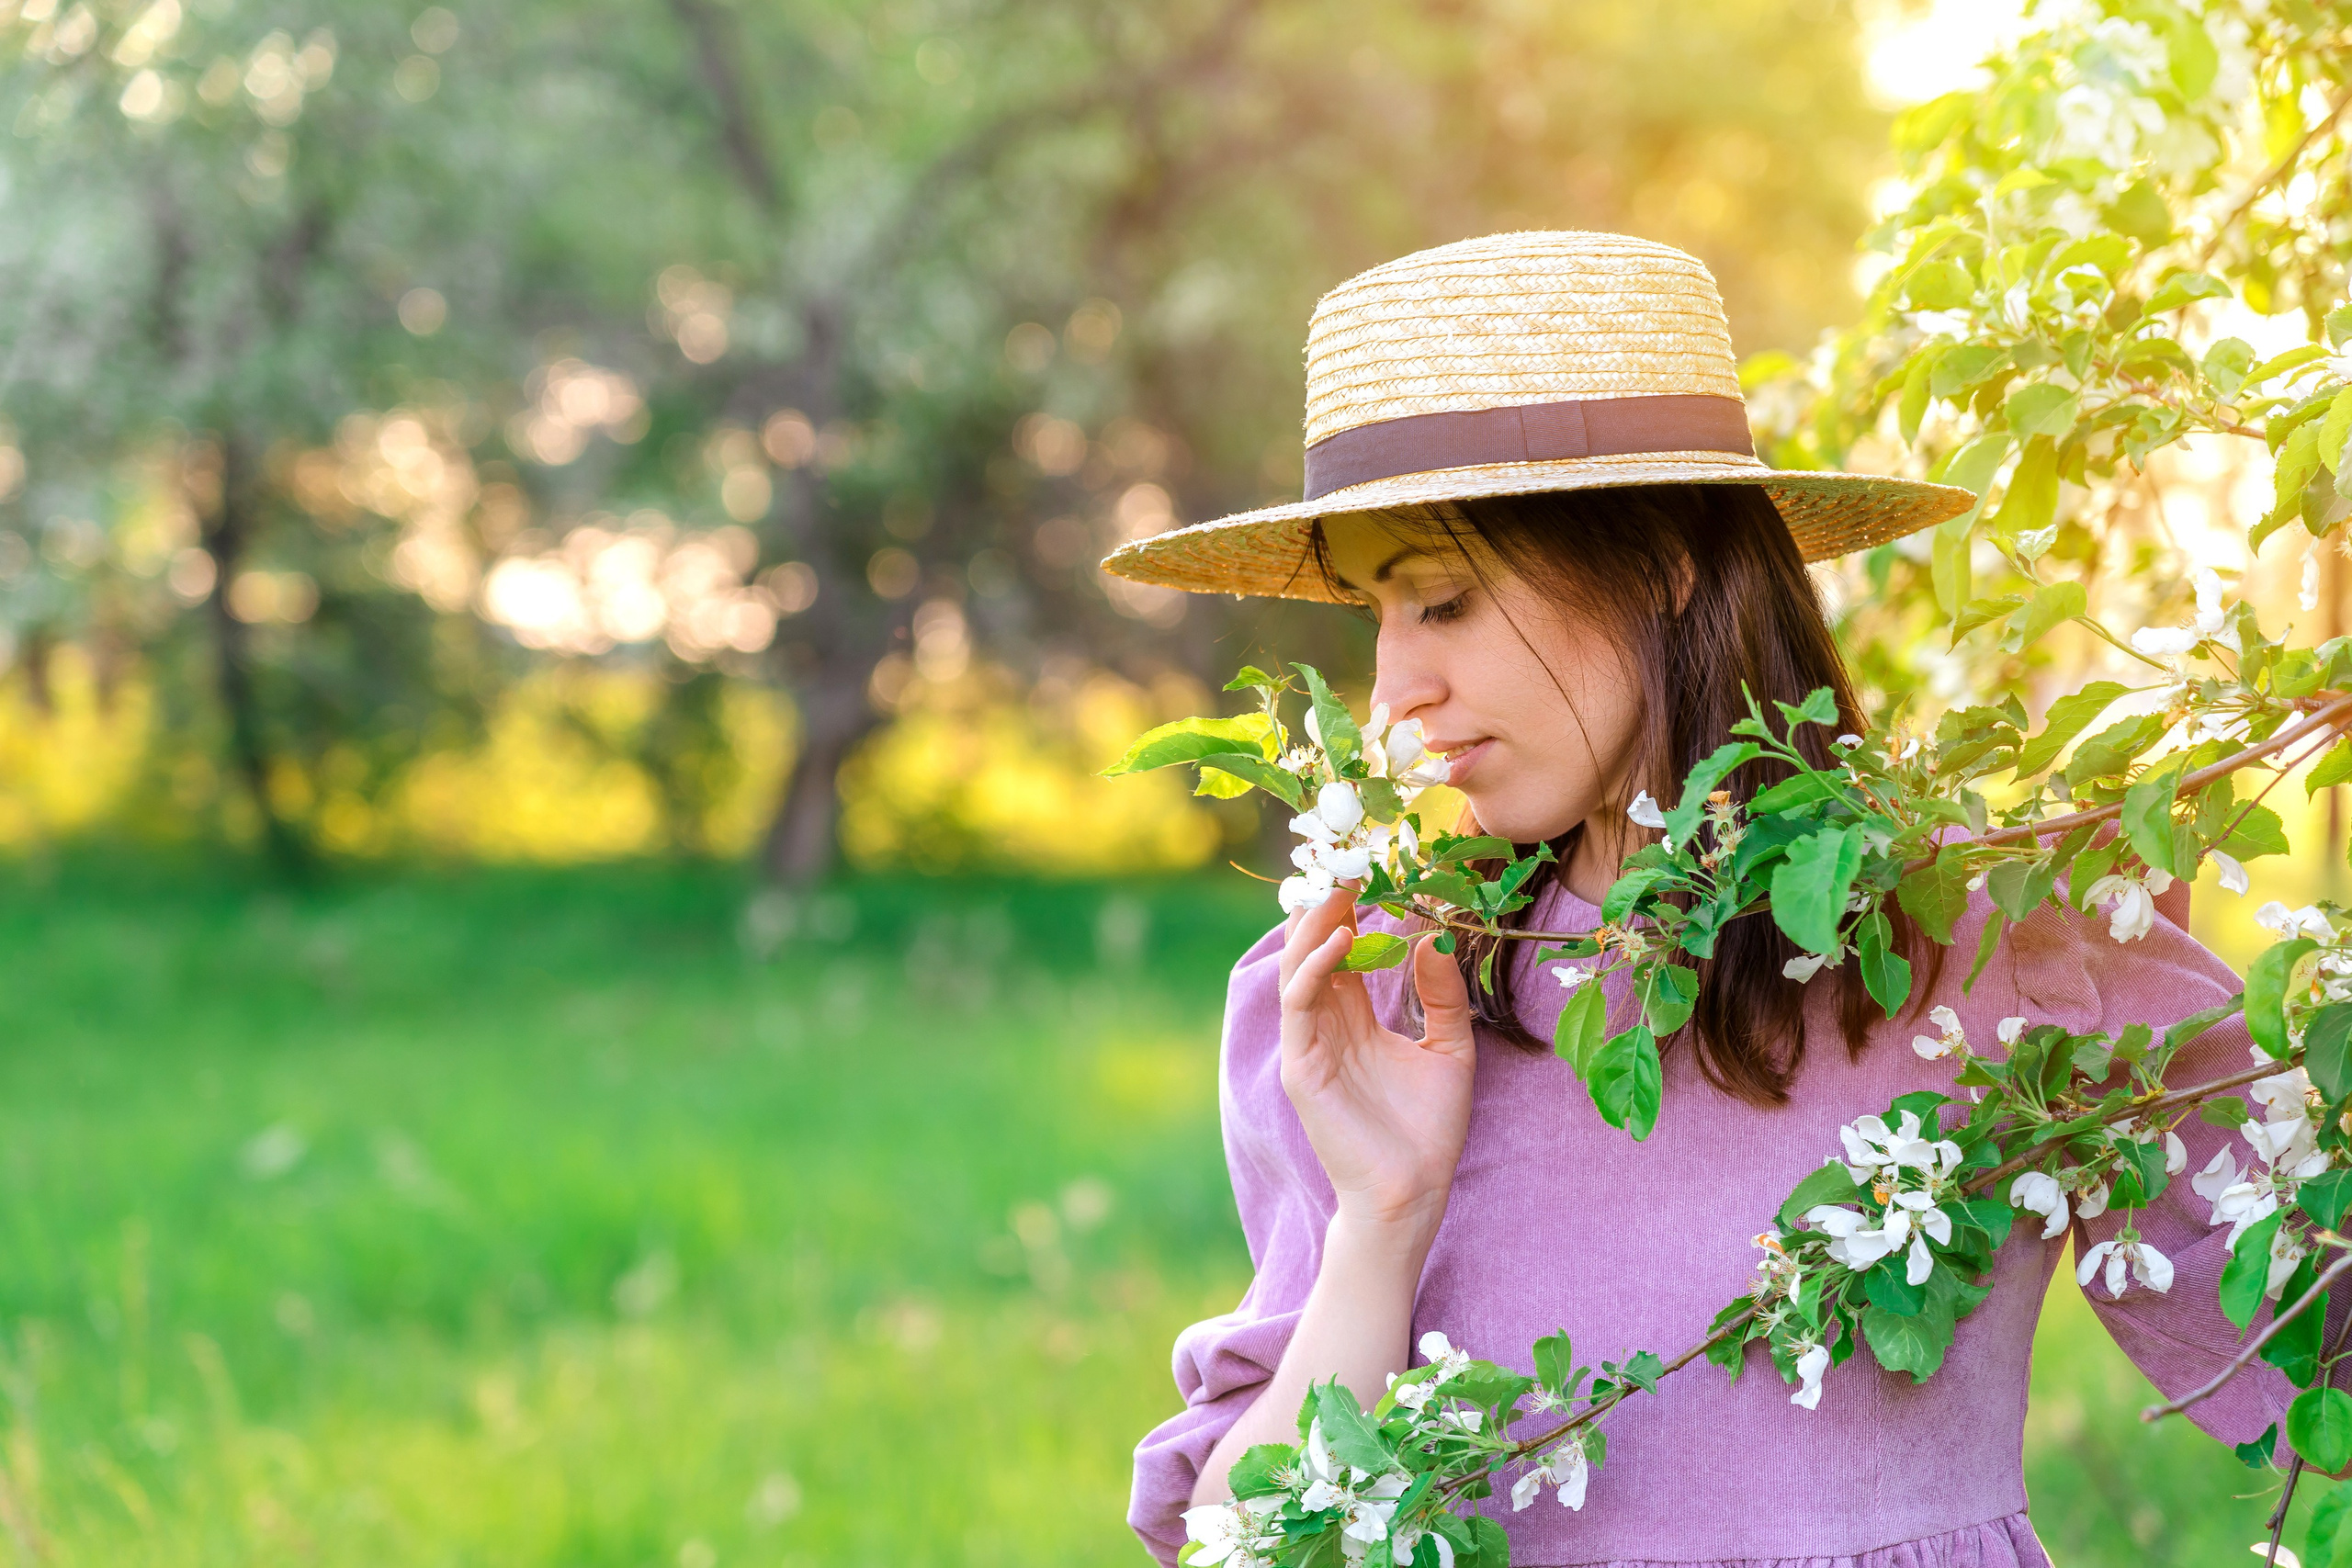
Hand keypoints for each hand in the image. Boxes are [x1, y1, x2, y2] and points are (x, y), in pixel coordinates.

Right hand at [1277, 888, 1476, 1248]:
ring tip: (1340, 884)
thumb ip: (1442, 994)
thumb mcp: (1450, 1047)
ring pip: (1298, 966)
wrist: (1414, 1191)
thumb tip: (1433, 937)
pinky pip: (1301, 1004)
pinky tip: (1340, 941)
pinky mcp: (1302, 1066)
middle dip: (1326, 903)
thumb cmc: (1429, 1128)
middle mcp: (1325, 1023)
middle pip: (1313, 947)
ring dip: (1316, 924)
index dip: (1352, 907)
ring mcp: (1309, 1043)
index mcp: (1354, 1016)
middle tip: (1346, 857)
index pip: (1342, 947)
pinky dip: (1315, 968)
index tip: (1370, 865)